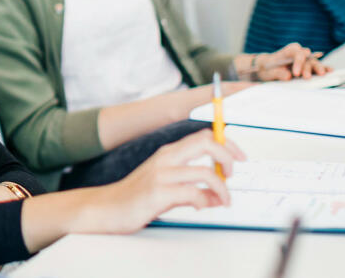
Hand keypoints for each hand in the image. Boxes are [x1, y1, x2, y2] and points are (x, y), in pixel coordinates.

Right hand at [74, 130, 246, 233]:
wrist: (105, 208)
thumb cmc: (135, 196)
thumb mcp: (166, 186)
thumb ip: (192, 187)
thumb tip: (218, 196)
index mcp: (168, 152)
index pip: (204, 136)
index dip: (227, 144)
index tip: (239, 158)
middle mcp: (166, 158)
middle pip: (207, 143)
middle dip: (228, 157)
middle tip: (232, 175)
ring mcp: (161, 174)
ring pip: (205, 172)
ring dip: (221, 188)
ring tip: (222, 200)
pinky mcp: (157, 193)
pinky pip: (192, 193)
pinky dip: (203, 201)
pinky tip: (199, 207)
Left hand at [246, 43, 330, 80]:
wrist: (267, 66)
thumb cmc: (268, 67)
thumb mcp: (268, 71)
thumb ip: (278, 73)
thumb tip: (289, 76)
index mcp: (289, 50)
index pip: (297, 54)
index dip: (298, 63)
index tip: (296, 74)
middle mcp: (299, 53)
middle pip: (308, 58)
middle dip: (308, 68)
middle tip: (307, 77)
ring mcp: (305, 59)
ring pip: (314, 62)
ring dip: (318, 69)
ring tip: (323, 75)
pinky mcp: (308, 66)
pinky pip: (317, 67)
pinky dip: (323, 69)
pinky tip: (330, 71)